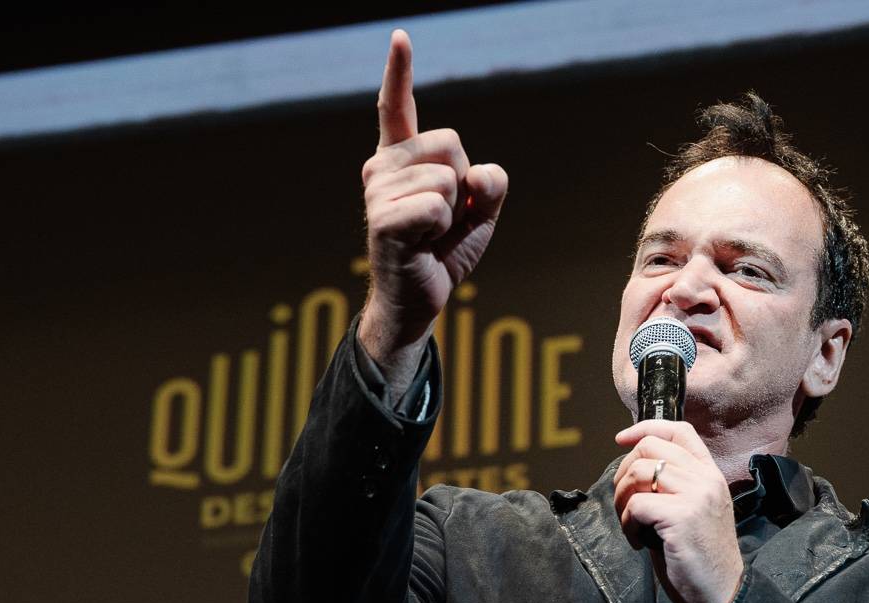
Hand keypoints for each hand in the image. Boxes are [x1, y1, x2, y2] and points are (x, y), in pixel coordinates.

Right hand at [358, 30, 508, 364]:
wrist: (419, 299)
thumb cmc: (443, 251)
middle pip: (452, 143)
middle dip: (463, 184)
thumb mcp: (480, 214)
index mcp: (401, 158)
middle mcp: (382, 166)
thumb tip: (479, 174)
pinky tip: (422, 244)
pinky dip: (443, 228)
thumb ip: (491, 186)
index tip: (400, 38)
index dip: (398, 72)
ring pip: (449, 178)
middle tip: (442, 219)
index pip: (396, 107)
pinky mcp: (383, 219)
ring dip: (453, 212)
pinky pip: (438, 205)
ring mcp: (378, 191)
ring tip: (430, 234)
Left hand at [613, 420, 744, 602]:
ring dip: (622, 499)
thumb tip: (632, 467)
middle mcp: (707, 479)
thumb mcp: (693, 510)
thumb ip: (673, 485)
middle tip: (625, 502)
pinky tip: (638, 541)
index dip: (644, 428)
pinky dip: (627, 523)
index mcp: (711, 474)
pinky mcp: (682, 517)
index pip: (679, 429)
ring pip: (638, 472)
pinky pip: (636, 505)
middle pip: (650, 447)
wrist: (722, 595)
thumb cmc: (699, 557)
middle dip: (623, 471)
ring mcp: (696, 496)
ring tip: (631, 524)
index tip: (621, 440)